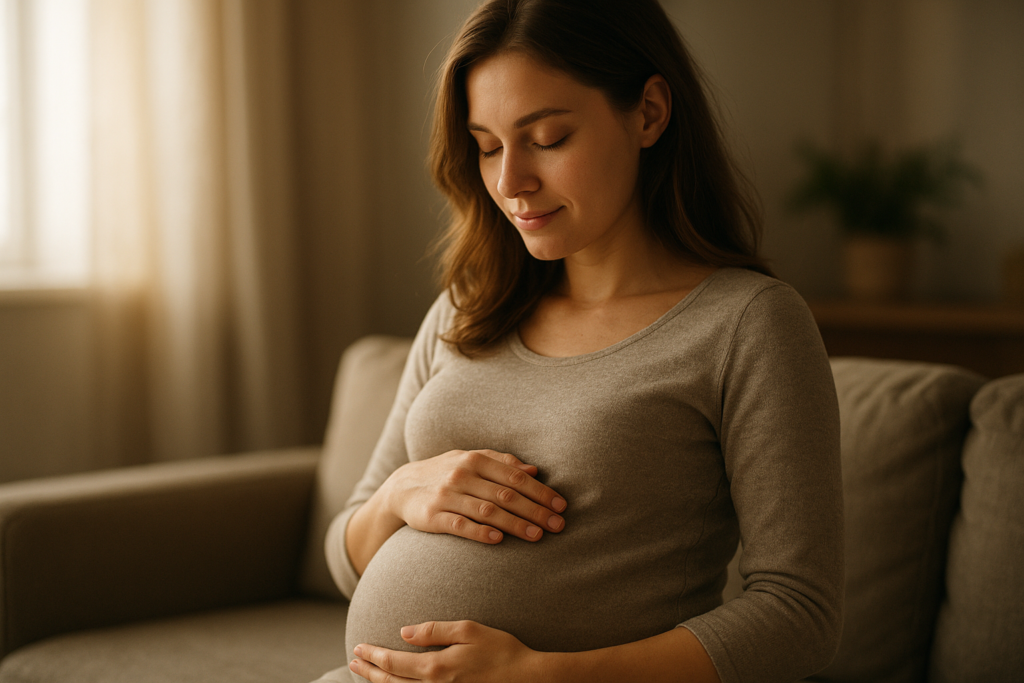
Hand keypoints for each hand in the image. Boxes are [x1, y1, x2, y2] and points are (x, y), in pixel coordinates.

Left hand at [350, 620, 541, 682]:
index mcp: (436, 669)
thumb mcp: (468, 630)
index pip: (394, 663)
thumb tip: (404, 632)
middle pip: (392, 682)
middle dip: (370, 671)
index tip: (359, 649)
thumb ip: (435, 630)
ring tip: (367, 674)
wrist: (526, 678)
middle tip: (353, 662)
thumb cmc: (500, 650)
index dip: (373, 656)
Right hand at [383, 449, 566, 543]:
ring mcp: (446, 495)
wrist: (402, 487)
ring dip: (514, 524)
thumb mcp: (471, 460)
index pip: (515, 476)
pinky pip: (459, 525)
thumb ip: (502, 463)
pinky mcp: (432, 516)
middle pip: (506, 494)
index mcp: (476, 459)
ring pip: (487, 510)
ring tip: (537, 536)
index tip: (561, 505)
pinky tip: (498, 540)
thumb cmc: (446, 473)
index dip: (540, 492)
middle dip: (535, 511)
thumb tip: (534, 470)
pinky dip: (479, 532)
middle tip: (558, 525)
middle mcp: (462, 475)